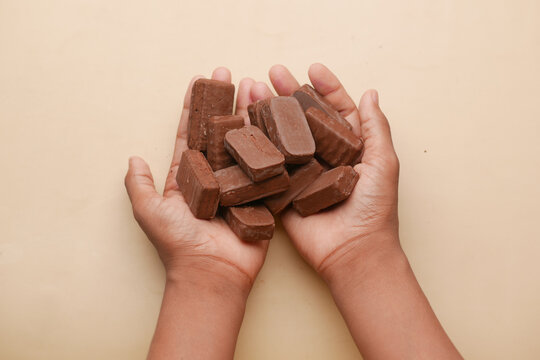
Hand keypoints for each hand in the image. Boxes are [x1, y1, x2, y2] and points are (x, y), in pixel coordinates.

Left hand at [125, 67, 266, 289]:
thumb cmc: (179, 244)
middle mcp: (215, 177)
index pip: (189, 134)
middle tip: (230, 73)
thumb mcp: (149, 212)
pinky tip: (278, 120)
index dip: (193, 107)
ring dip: (249, 114)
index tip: (199, 81)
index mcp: (188, 177)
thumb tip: (133, 157)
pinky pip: (268, 166)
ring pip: (245, 142)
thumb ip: (139, 185)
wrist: (213, 273)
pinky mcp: (262, 195)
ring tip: (254, 86)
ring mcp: (240, 184)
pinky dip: (273, 144)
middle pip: (219, 132)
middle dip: (224, 102)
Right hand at [254, 65, 461, 358]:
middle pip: (303, 118)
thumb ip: (375, 128)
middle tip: (272, 72)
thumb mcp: (383, 163)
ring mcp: (300, 173)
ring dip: (267, 111)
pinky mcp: (282, 191)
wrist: (352, 252)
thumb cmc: (374, 208)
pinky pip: (267, 165)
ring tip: (251, 88)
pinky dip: (255, 145)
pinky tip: (243, 123)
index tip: (312, 68)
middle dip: (288, 93)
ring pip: (282, 136)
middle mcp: (323, 156)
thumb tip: (371, 92)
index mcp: (349, 148)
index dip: (324, 88)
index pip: (335, 110)